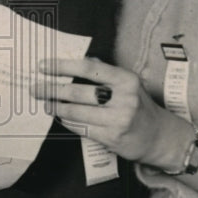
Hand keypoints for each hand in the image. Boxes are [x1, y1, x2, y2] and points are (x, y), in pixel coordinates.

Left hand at [34, 57, 186, 168]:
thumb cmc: (140, 106)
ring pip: (77, 112)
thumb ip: (105, 72)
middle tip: (36, 88)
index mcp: (126, 79)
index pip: (89, 68)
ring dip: (56, 108)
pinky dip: (68, 122)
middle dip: (52, 90)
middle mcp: (123, 99)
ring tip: (45, 104)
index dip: (63, 66)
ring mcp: (118, 120)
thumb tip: (82, 59)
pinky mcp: (112, 138)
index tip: (44, 66)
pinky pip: (82, 128)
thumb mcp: (128, 84)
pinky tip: (60, 117)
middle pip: (78, 92)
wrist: (161, 137)